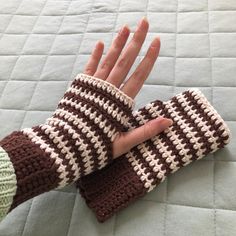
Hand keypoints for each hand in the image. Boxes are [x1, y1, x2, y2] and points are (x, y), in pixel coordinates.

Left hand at [83, 17, 172, 157]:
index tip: (156, 41)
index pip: (139, 75)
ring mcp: (93, 87)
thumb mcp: (124, 143)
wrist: (66, 146)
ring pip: (108, 60)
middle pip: (125, 61)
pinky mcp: (80, 87)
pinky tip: (99, 43)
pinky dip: (95, 55)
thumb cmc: (96, 146)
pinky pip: (89, 67)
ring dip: (117, 43)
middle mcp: (108, 90)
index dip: (149, 58)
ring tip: (126, 27)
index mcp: (120, 103)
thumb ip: (146, 131)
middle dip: (135, 41)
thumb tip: (169, 122)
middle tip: (144, 23)